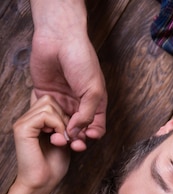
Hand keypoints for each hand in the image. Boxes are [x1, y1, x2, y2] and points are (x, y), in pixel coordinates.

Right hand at [12, 95, 70, 193]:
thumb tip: (74, 111)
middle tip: (66, 136)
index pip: (50, 100)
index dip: (64, 113)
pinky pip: (46, 115)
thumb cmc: (54, 165)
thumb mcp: (65, 139)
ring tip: (62, 139)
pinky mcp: (22, 128)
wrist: (42, 182)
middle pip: (50, 99)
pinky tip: (58, 139)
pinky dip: (58, 126)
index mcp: (35, 120)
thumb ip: (65, 124)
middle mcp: (27, 118)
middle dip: (65, 116)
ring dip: (62, 122)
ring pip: (49, 104)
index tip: (69, 132)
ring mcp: (23, 122)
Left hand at [30, 13, 105, 149]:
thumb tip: (78, 133)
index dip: (92, 135)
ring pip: (61, 124)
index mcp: (95, 103)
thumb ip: (88, 114)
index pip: (96, 127)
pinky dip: (44, 121)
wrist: (59, 39)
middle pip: (78, 129)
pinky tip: (44, 125)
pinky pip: (44, 113)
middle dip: (75, 139)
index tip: (86, 138)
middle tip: (69, 143)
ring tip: (56, 136)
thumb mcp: (93, 91)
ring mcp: (62, 100)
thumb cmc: (82, 61)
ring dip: (59, 133)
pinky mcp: (45, 94)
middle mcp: (79, 104)